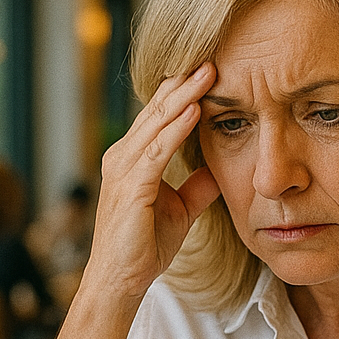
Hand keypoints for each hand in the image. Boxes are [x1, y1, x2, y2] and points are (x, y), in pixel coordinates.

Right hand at [84, 62, 220, 300]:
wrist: (122, 281)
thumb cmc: (145, 247)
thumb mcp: (180, 211)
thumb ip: (196, 188)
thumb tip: (216, 171)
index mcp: (134, 159)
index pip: (160, 117)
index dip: (183, 93)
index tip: (210, 70)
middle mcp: (123, 157)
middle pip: (157, 111)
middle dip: (185, 83)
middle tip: (212, 56)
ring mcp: (123, 170)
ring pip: (156, 124)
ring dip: (184, 97)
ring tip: (209, 72)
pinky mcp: (130, 187)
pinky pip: (157, 152)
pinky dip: (176, 129)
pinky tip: (195, 110)